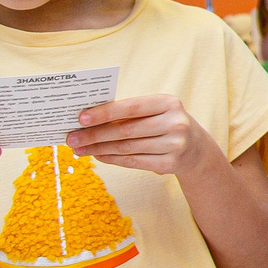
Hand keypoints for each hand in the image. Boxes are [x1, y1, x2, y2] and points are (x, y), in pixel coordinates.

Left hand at [65, 95, 215, 177]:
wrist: (196, 149)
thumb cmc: (165, 124)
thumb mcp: (156, 112)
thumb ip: (129, 113)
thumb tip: (89, 119)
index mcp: (169, 103)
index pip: (132, 107)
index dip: (105, 112)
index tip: (81, 117)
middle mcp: (174, 123)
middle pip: (126, 130)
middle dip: (94, 134)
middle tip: (71, 138)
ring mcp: (174, 145)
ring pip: (126, 148)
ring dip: (98, 149)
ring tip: (79, 148)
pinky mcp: (170, 164)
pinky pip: (133, 161)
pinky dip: (112, 159)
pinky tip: (97, 155)